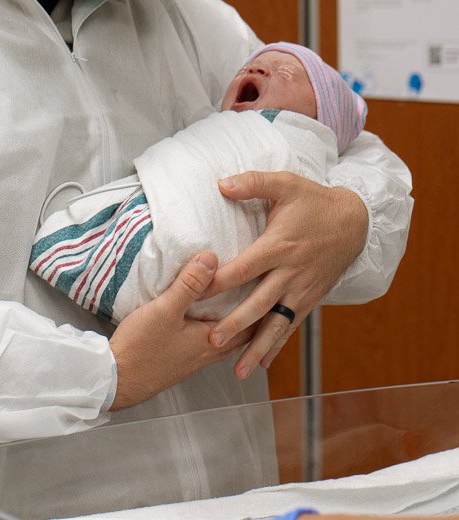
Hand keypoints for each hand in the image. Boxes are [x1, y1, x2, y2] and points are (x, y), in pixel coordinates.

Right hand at [109, 251, 252, 409]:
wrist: (116, 380)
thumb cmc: (141, 348)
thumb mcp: (165, 309)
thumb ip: (189, 284)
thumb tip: (211, 258)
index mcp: (211, 341)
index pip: (250, 325)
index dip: (263, 307)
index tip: (272, 288)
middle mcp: (207, 354)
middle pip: (241, 335)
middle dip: (254, 317)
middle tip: (263, 296)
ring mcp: (193, 360)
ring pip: (225, 341)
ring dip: (235, 325)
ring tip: (239, 306)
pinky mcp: (180, 361)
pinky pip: (208, 344)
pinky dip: (216, 330)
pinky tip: (204, 322)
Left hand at [205, 171, 367, 379]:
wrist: (355, 222)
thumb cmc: (315, 201)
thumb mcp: (286, 183)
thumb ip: (253, 182)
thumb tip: (221, 184)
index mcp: (279, 245)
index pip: (244, 268)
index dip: (219, 281)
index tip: (196, 293)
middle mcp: (290, 272)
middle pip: (259, 303)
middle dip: (235, 324)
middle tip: (212, 340)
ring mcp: (302, 289)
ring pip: (277, 323)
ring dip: (257, 347)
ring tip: (238, 370)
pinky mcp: (311, 299)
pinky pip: (291, 325)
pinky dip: (277, 345)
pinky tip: (263, 363)